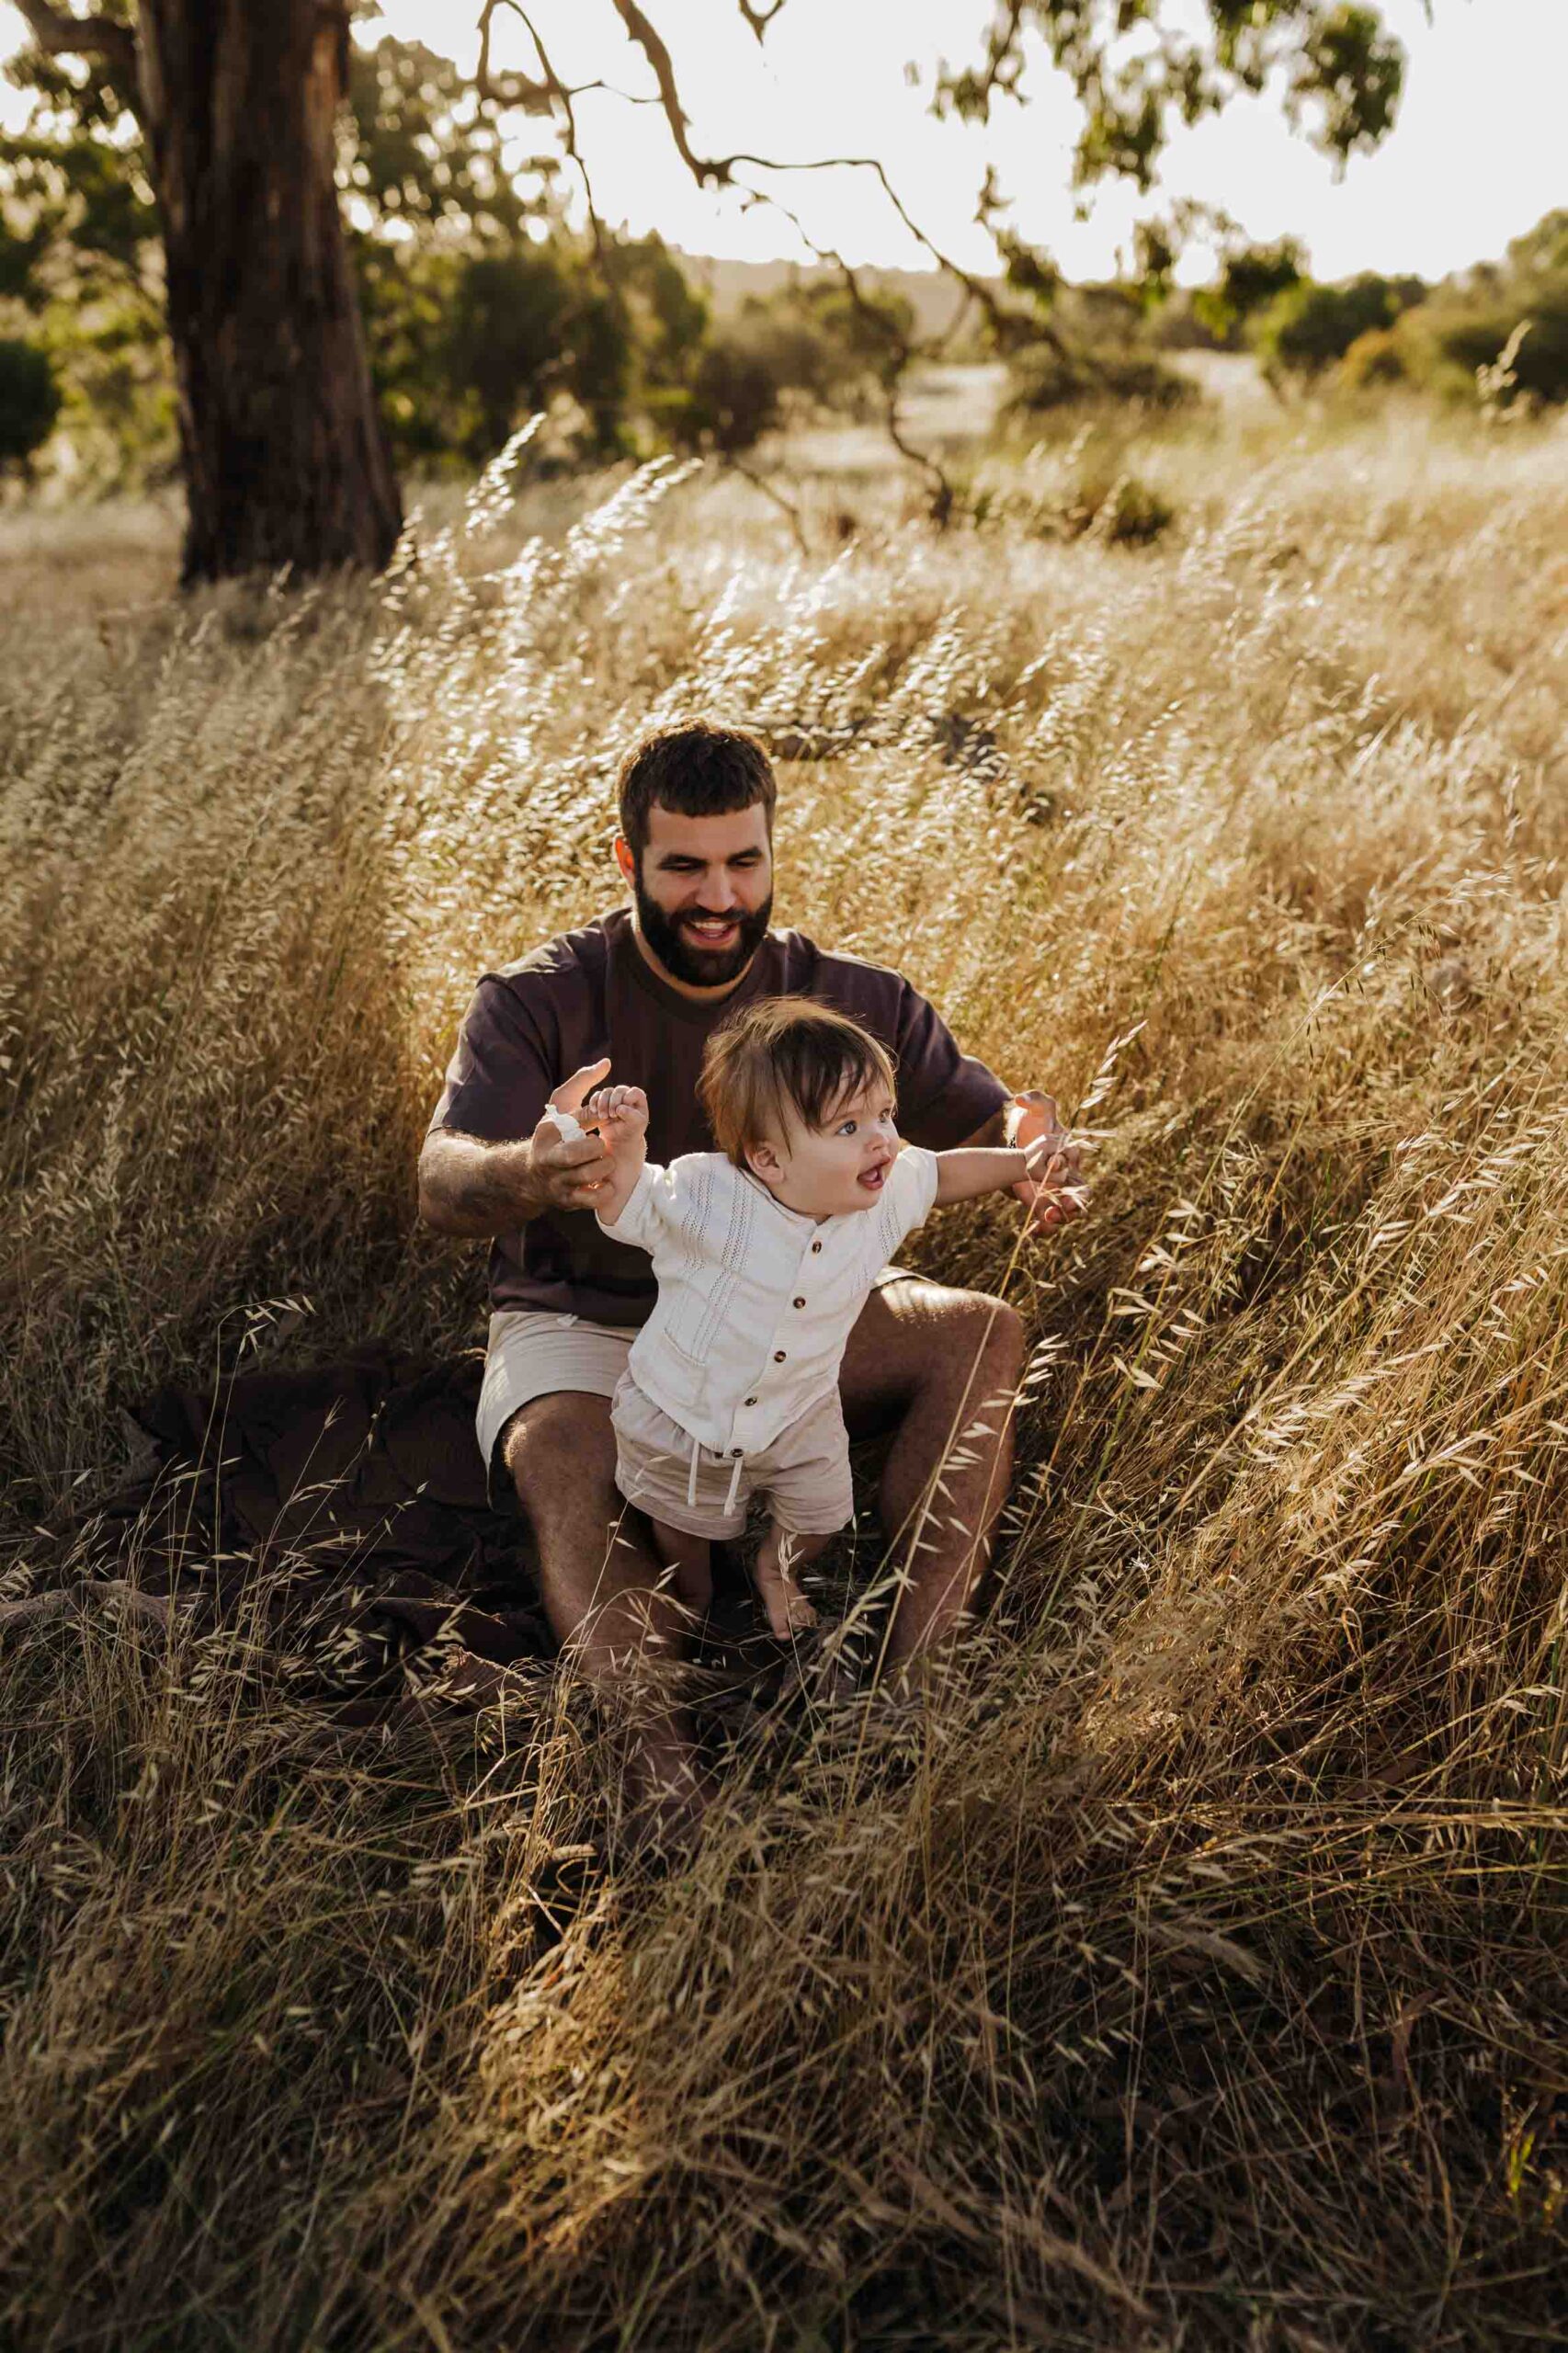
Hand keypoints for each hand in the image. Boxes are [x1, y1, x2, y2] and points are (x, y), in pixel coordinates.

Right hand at [531, 1057, 617, 1210]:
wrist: (530, 1176)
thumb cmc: (554, 1134)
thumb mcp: (561, 1105)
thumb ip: (583, 1082)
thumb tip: (607, 1063)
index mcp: (547, 1133)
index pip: (573, 1121)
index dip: (593, 1116)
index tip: (603, 1116)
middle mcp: (548, 1159)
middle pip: (574, 1155)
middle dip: (595, 1148)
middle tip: (600, 1144)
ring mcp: (556, 1182)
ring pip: (587, 1176)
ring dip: (604, 1167)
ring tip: (603, 1161)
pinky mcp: (566, 1201)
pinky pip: (592, 1199)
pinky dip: (604, 1190)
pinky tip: (604, 1180)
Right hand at [584, 1081, 648, 1162]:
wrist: (620, 1138)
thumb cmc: (632, 1130)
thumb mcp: (636, 1125)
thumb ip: (631, 1115)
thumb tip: (619, 1108)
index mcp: (638, 1098)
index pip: (634, 1092)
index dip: (627, 1100)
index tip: (623, 1112)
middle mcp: (626, 1094)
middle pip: (619, 1090)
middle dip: (614, 1102)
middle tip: (613, 1115)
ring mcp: (614, 1096)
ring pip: (606, 1092)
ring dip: (603, 1104)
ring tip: (603, 1117)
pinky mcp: (603, 1100)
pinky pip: (596, 1096)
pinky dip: (594, 1102)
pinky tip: (595, 1112)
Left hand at [1009, 1090, 1087, 1233]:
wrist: (1017, 1140)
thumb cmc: (1033, 1121)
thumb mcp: (1035, 1106)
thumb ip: (1035, 1099)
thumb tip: (1021, 1098)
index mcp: (1071, 1159)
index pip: (1079, 1170)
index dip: (1070, 1174)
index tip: (1053, 1168)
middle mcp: (1066, 1179)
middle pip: (1079, 1198)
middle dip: (1073, 1206)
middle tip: (1062, 1209)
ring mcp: (1053, 1192)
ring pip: (1064, 1213)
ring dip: (1058, 1220)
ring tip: (1046, 1221)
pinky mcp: (1039, 1202)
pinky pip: (1047, 1220)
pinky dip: (1043, 1228)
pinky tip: (1033, 1230)